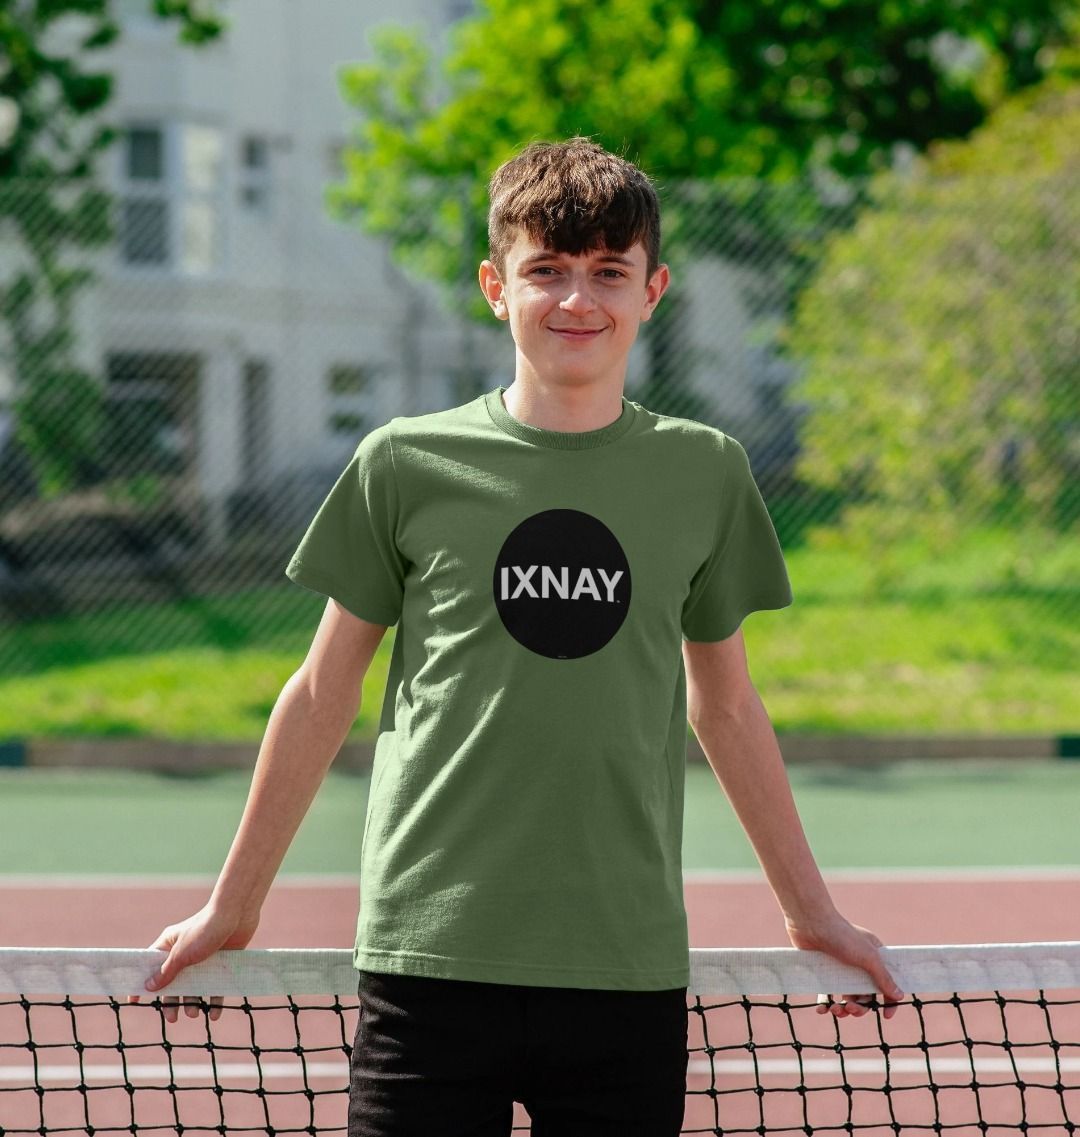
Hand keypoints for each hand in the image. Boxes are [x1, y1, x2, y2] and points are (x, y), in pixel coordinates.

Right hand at [127, 905, 258, 1022]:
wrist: (238, 913)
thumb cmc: (205, 929)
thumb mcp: (181, 953)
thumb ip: (166, 972)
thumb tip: (148, 987)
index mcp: (169, 946)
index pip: (150, 967)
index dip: (142, 983)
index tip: (134, 1000)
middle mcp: (184, 953)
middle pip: (174, 982)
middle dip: (172, 1001)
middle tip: (172, 1018)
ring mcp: (203, 959)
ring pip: (194, 986)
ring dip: (192, 1002)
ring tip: (193, 1014)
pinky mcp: (221, 963)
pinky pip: (215, 986)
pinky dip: (214, 1001)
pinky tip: (214, 1015)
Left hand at [785, 911, 904, 1020]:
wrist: (810, 922)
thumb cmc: (842, 935)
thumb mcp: (868, 957)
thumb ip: (883, 977)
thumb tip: (900, 995)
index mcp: (874, 959)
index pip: (886, 984)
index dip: (888, 1001)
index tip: (886, 1016)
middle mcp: (858, 965)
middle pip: (865, 995)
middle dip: (860, 1008)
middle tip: (851, 1009)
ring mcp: (840, 969)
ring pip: (846, 997)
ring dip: (843, 1009)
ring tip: (835, 1010)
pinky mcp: (823, 972)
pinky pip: (827, 994)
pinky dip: (825, 1004)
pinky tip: (822, 1009)